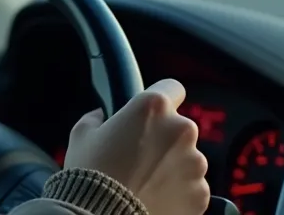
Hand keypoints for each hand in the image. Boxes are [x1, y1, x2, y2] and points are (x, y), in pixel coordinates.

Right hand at [63, 79, 209, 214]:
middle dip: (164, 139)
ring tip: (145, 181)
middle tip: (139, 155)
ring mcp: (195, 163)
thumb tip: (102, 116)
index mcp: (153, 107)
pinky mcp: (201, 193)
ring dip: (172, 165)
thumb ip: (97, 117)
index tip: (152, 113)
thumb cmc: (91, 172)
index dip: (161, 98)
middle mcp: (181, 130)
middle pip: (179, 127)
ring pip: (187, 158)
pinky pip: (193, 186)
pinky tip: (155, 197)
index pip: (172, 87)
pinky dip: (179, 191)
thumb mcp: (82, 134)